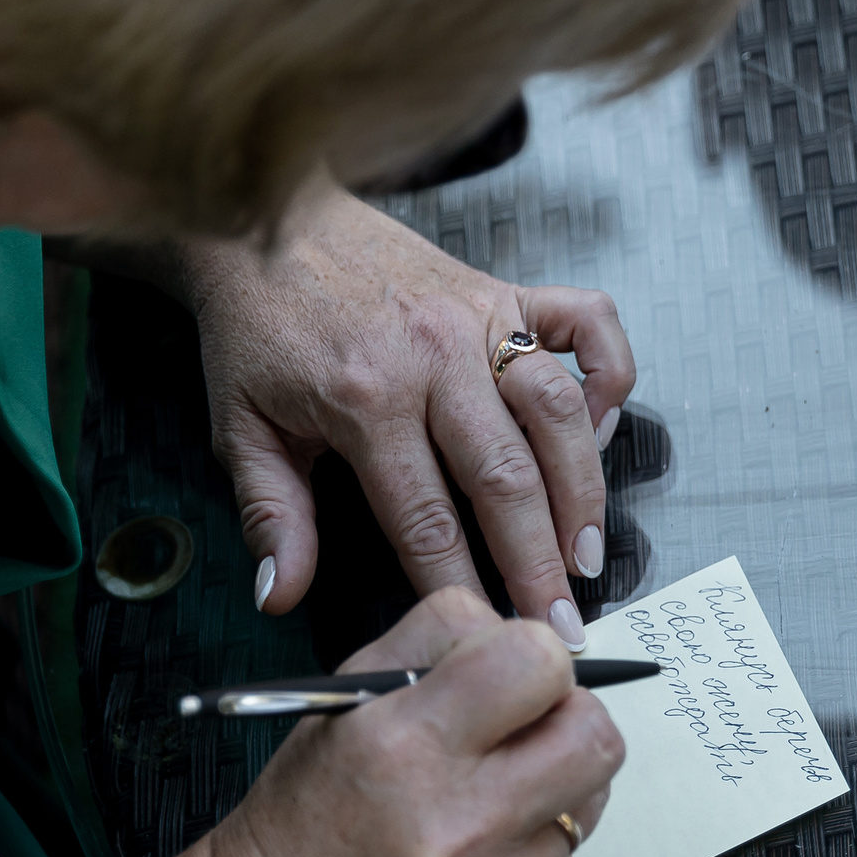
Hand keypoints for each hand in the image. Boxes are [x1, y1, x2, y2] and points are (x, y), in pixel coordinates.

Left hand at [182, 174, 637, 645]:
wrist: (264, 222)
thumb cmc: (257, 327)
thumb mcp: (242, 427)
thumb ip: (271, 514)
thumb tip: (283, 595)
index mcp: (366, 398)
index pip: (426, 517)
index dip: (460, 584)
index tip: (486, 633)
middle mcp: (435, 356)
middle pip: (507, 476)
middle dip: (539, 560)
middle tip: (562, 622)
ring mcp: (481, 317)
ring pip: (560, 412)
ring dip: (585, 488)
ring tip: (589, 552)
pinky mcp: (506, 289)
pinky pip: (590, 323)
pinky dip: (613, 372)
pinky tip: (605, 427)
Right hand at [201, 588, 622, 856]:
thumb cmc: (309, 816)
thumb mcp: (344, 701)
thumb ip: (441, 642)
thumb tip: (533, 636)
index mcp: (403, 745)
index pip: (537, 660)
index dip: (531, 657)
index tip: (508, 676)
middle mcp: (459, 823)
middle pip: (595, 733)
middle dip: (569, 717)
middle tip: (525, 730)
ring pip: (594, 795)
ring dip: (556, 783)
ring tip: (490, 797)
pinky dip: (534, 848)